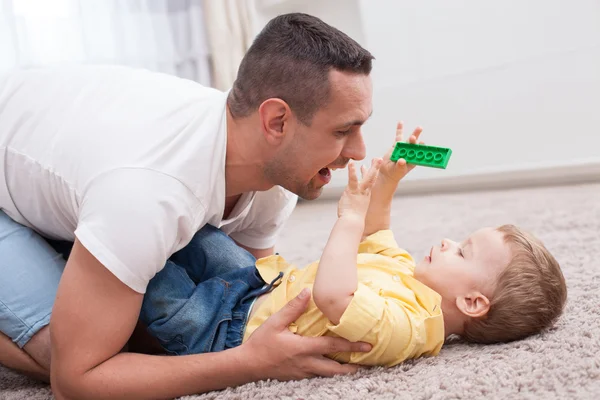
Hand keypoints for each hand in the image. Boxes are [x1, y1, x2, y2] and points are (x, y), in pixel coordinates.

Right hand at [241, 288, 370, 380]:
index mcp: (303, 348)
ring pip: (328, 375)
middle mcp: (306, 363)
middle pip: (335, 368)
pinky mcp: (298, 378)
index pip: (332, 345)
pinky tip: (331, 368)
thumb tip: (307, 292)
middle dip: (353, 366)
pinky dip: (328, 373)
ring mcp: (303, 373)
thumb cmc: (261, 343)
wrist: (247, 365)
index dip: (351, 346)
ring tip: (354, 367)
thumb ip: (293, 308)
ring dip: (342, 371)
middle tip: (366, 361)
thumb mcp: (275, 322)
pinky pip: (318, 376)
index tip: (367, 345)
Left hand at [338, 158, 381, 219]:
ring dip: (372, 168)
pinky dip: (352, 171)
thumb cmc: (351, 219)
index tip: (373, 168)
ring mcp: (359, 192)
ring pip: (368, 178)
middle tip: (379, 159)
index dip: (371, 175)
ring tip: (376, 158)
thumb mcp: (352, 210)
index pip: (369, 184)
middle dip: (376, 168)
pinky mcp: (352, 191)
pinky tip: (351, 164)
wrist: (352, 223)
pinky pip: (353, 179)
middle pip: (372, 179)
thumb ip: (351, 206)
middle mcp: (364, 193)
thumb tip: (348, 207)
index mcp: (365, 197)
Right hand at [378, 121, 423, 183]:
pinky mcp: (396, 145)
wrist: (387, 172)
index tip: (422, 143)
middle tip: (414, 136)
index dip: (422, 148)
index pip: (419, 154)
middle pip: (415, 145)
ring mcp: (403, 148)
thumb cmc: (395, 173)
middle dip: (416, 140)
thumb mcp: (398, 171)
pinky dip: (399, 129)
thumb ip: (400, 166)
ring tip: (420, 128)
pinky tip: (401, 122)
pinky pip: (398, 136)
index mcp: (413, 160)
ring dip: (414, 134)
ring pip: (409, 140)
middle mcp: (410, 153)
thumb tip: (402, 161)